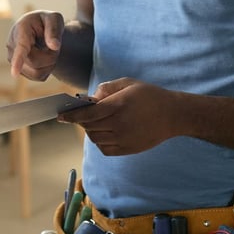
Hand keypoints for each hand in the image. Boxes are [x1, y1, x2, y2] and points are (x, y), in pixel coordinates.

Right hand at [6, 9, 64, 80]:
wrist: (36, 27)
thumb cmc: (45, 21)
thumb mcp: (54, 19)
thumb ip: (54, 30)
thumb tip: (54, 46)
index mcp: (22, 30)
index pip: (21, 47)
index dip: (18, 61)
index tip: (14, 73)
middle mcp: (12, 46)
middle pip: (36, 62)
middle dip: (51, 56)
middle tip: (54, 43)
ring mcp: (13, 59)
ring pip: (37, 72)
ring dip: (49, 64)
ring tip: (47, 50)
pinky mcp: (19, 69)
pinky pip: (38, 77)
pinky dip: (46, 70)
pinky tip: (44, 57)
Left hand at [58, 78, 181, 155]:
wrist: (173, 115)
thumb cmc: (149, 96)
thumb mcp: (128, 83)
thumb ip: (106, 88)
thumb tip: (90, 99)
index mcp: (119, 105)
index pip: (88, 113)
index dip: (72, 115)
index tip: (60, 116)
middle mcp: (120, 124)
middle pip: (89, 126)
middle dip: (81, 120)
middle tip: (80, 114)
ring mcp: (124, 139)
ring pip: (95, 138)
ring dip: (90, 130)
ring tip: (95, 122)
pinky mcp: (128, 149)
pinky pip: (105, 149)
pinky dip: (100, 141)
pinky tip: (105, 132)